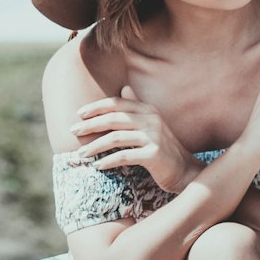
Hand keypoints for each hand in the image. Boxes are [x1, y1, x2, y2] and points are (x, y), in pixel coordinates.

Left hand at [70, 85, 202, 193]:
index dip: (96, 107)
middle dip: (90, 125)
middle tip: (73, 132)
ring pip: (115, 138)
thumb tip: (124, 88)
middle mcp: (151, 120)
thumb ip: (137, 107)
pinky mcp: (154, 154)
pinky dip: (109, 161)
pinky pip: (125, 156)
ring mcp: (154, 137)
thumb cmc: (164, 149)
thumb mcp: (152, 125)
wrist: (186, 171)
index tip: (79, 114)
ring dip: (95, 146)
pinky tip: (98, 166)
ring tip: (81, 154)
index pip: (117, 103)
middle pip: (113, 118)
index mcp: (148, 110)